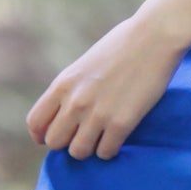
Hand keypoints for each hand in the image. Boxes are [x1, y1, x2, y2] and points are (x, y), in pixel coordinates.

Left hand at [26, 7, 183, 160]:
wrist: (154, 36)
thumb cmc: (122, 45)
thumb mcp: (85, 65)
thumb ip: (72, 88)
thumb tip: (65, 112)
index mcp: (63, 84)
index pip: (35, 123)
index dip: (42, 134)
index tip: (54, 135)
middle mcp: (75, 102)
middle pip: (55, 142)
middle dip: (68, 141)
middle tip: (83, 133)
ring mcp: (97, 114)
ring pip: (78, 152)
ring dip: (89, 148)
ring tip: (101, 137)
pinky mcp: (121, 123)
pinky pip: (105, 153)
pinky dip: (110, 149)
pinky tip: (118, 136)